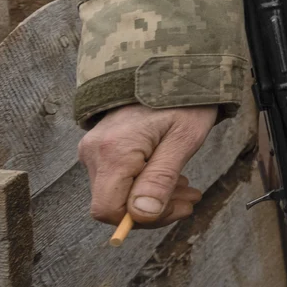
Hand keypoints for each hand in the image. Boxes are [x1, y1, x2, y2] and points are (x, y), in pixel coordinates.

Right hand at [80, 104, 216, 227]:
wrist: (170, 67)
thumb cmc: (183, 100)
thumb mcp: (183, 139)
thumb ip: (161, 178)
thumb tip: (142, 215)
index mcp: (113, 151)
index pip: (108, 210)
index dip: (143, 219)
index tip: (178, 208)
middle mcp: (94, 152)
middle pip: (114, 205)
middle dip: (155, 209)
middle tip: (192, 198)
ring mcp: (94, 149)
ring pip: (117, 194)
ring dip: (154, 198)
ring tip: (188, 188)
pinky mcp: (100, 148)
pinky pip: (118, 180)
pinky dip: (144, 185)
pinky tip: (171, 177)